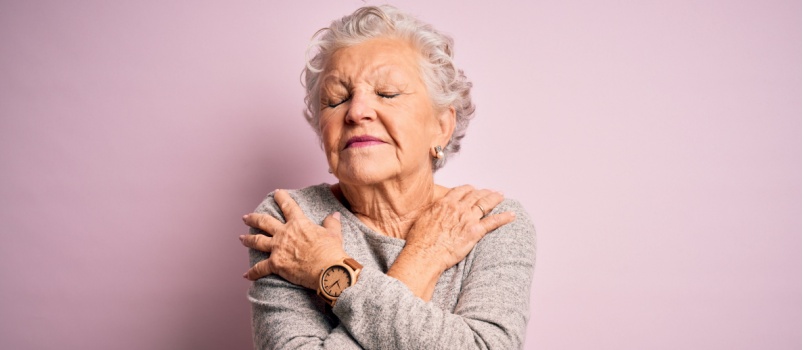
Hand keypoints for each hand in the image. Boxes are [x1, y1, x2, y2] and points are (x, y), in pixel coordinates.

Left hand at [239, 189, 346, 289]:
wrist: (327, 270)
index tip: (276, 192)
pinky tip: (246, 275)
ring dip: (248, 239)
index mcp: (298, 223)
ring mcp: (277, 248)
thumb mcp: (334, 234)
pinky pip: (260, 268)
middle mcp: (284, 233)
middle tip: (246, 217)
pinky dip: (252, 272)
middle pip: (264, 222)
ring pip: (257, 241)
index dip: (281, 197)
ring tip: (241, 238)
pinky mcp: (275, 264)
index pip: (288, 206)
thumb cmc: (332, 251)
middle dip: (254, 218)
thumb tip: (334, 215)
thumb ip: (332, 223)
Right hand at [388, 185, 514, 299]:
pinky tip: (512, 215)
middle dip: (484, 192)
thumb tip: (434, 209)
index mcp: (445, 203)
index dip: (469, 189)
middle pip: (475, 195)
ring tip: (501, 196)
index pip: (461, 190)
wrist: (425, 254)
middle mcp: (458, 207)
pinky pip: (493, 221)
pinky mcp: (475, 231)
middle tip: (491, 192)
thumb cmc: (420, 240)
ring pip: (485, 203)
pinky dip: (504, 217)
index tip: (473, 190)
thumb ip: (433, 211)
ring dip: (495, 198)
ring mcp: (467, 218)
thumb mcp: (423, 218)